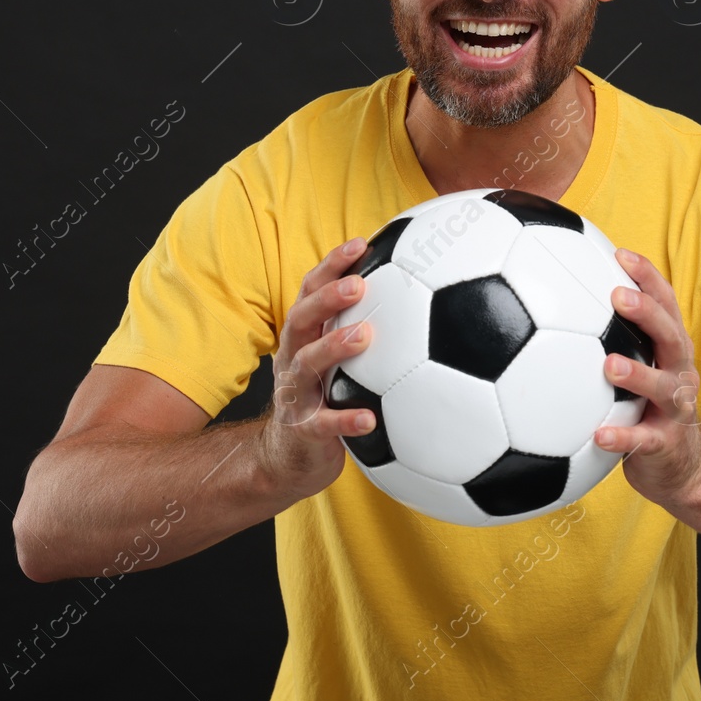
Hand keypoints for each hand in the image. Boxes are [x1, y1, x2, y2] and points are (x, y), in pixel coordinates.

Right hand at [254, 237, 378, 503]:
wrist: (289, 457)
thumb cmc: (323, 397)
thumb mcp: (334, 360)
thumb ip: (358, 327)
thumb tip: (411, 291)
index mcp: (304, 338)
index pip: (310, 291)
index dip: (331, 265)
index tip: (360, 243)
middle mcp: (294, 359)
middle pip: (301, 319)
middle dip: (326, 298)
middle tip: (358, 285)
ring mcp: (296, 394)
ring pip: (307, 365)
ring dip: (334, 347)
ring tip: (363, 336)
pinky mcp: (304, 430)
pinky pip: (324, 424)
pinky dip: (346, 419)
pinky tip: (370, 418)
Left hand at [593, 248, 700, 507]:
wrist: (681, 469)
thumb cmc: (649, 408)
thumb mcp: (641, 368)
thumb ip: (613, 336)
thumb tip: (565, 297)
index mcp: (670, 350)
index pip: (666, 304)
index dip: (648, 277)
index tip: (620, 254)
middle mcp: (678, 373)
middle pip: (671, 336)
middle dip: (648, 313)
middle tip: (618, 296)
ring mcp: (674, 410)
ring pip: (663, 388)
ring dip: (638, 374)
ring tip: (610, 365)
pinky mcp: (664, 445)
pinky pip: (642, 441)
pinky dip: (622, 439)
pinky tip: (598, 435)